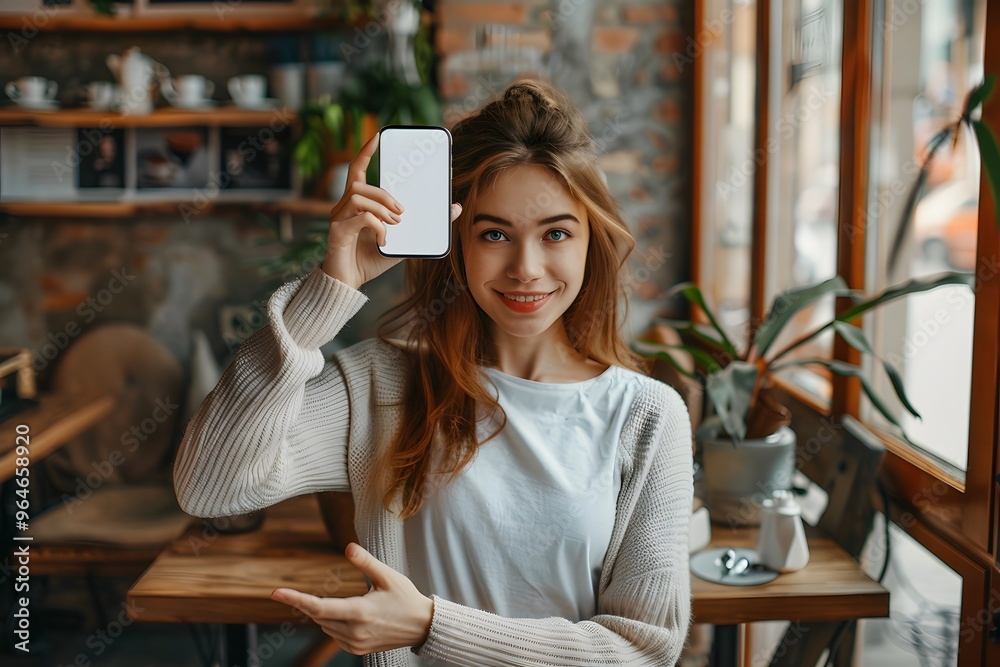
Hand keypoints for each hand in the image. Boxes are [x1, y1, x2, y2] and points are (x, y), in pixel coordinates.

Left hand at [270, 542, 433, 654]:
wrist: (422, 625)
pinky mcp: (357, 649)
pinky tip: (351, 616)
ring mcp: (355, 643)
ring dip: (325, 613)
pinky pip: (334, 635)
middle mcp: (354, 631)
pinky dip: (333, 624)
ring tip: (352, 603)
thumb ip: (365, 562)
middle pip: (318, 616)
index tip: (276, 593)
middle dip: (315, 602)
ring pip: (325, 626)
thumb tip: (347, 547)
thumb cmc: (406, 598)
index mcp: (359, 612)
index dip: (295, 599)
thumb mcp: (388, 576)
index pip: (318, 606)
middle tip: (331, 590)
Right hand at [322, 132, 462, 289]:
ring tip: (395, 224)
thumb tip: (455, 207)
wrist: (348, 284)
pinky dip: (376, 225)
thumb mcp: (403, 242)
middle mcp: (343, 207)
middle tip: (402, 211)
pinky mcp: (337, 233)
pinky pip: (358, 218)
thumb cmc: (370, 260)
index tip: (378, 137)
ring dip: (381, 207)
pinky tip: (384, 239)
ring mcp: (338, 219)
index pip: (356, 170)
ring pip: (357, 196)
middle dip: (384, 193)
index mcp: (356, 205)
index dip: (365, 152)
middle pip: (359, 183)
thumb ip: (423, 226)